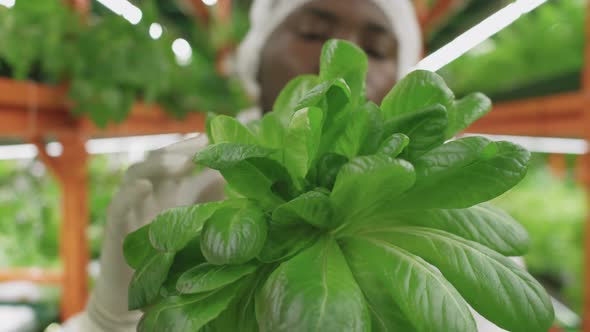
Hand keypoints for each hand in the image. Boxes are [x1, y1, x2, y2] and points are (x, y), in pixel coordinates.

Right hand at [66, 135, 214, 330]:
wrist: (145, 297)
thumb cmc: (179, 259)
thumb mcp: (203, 226)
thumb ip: (218, 203)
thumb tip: (246, 182)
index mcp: (171, 190)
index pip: (180, 157)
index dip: (195, 145)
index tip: (217, 137)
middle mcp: (151, 194)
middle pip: (159, 158)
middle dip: (180, 148)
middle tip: (202, 144)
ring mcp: (133, 209)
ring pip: (136, 173)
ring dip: (158, 164)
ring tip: (182, 164)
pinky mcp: (118, 230)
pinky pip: (118, 206)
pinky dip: (129, 193)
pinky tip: (144, 187)